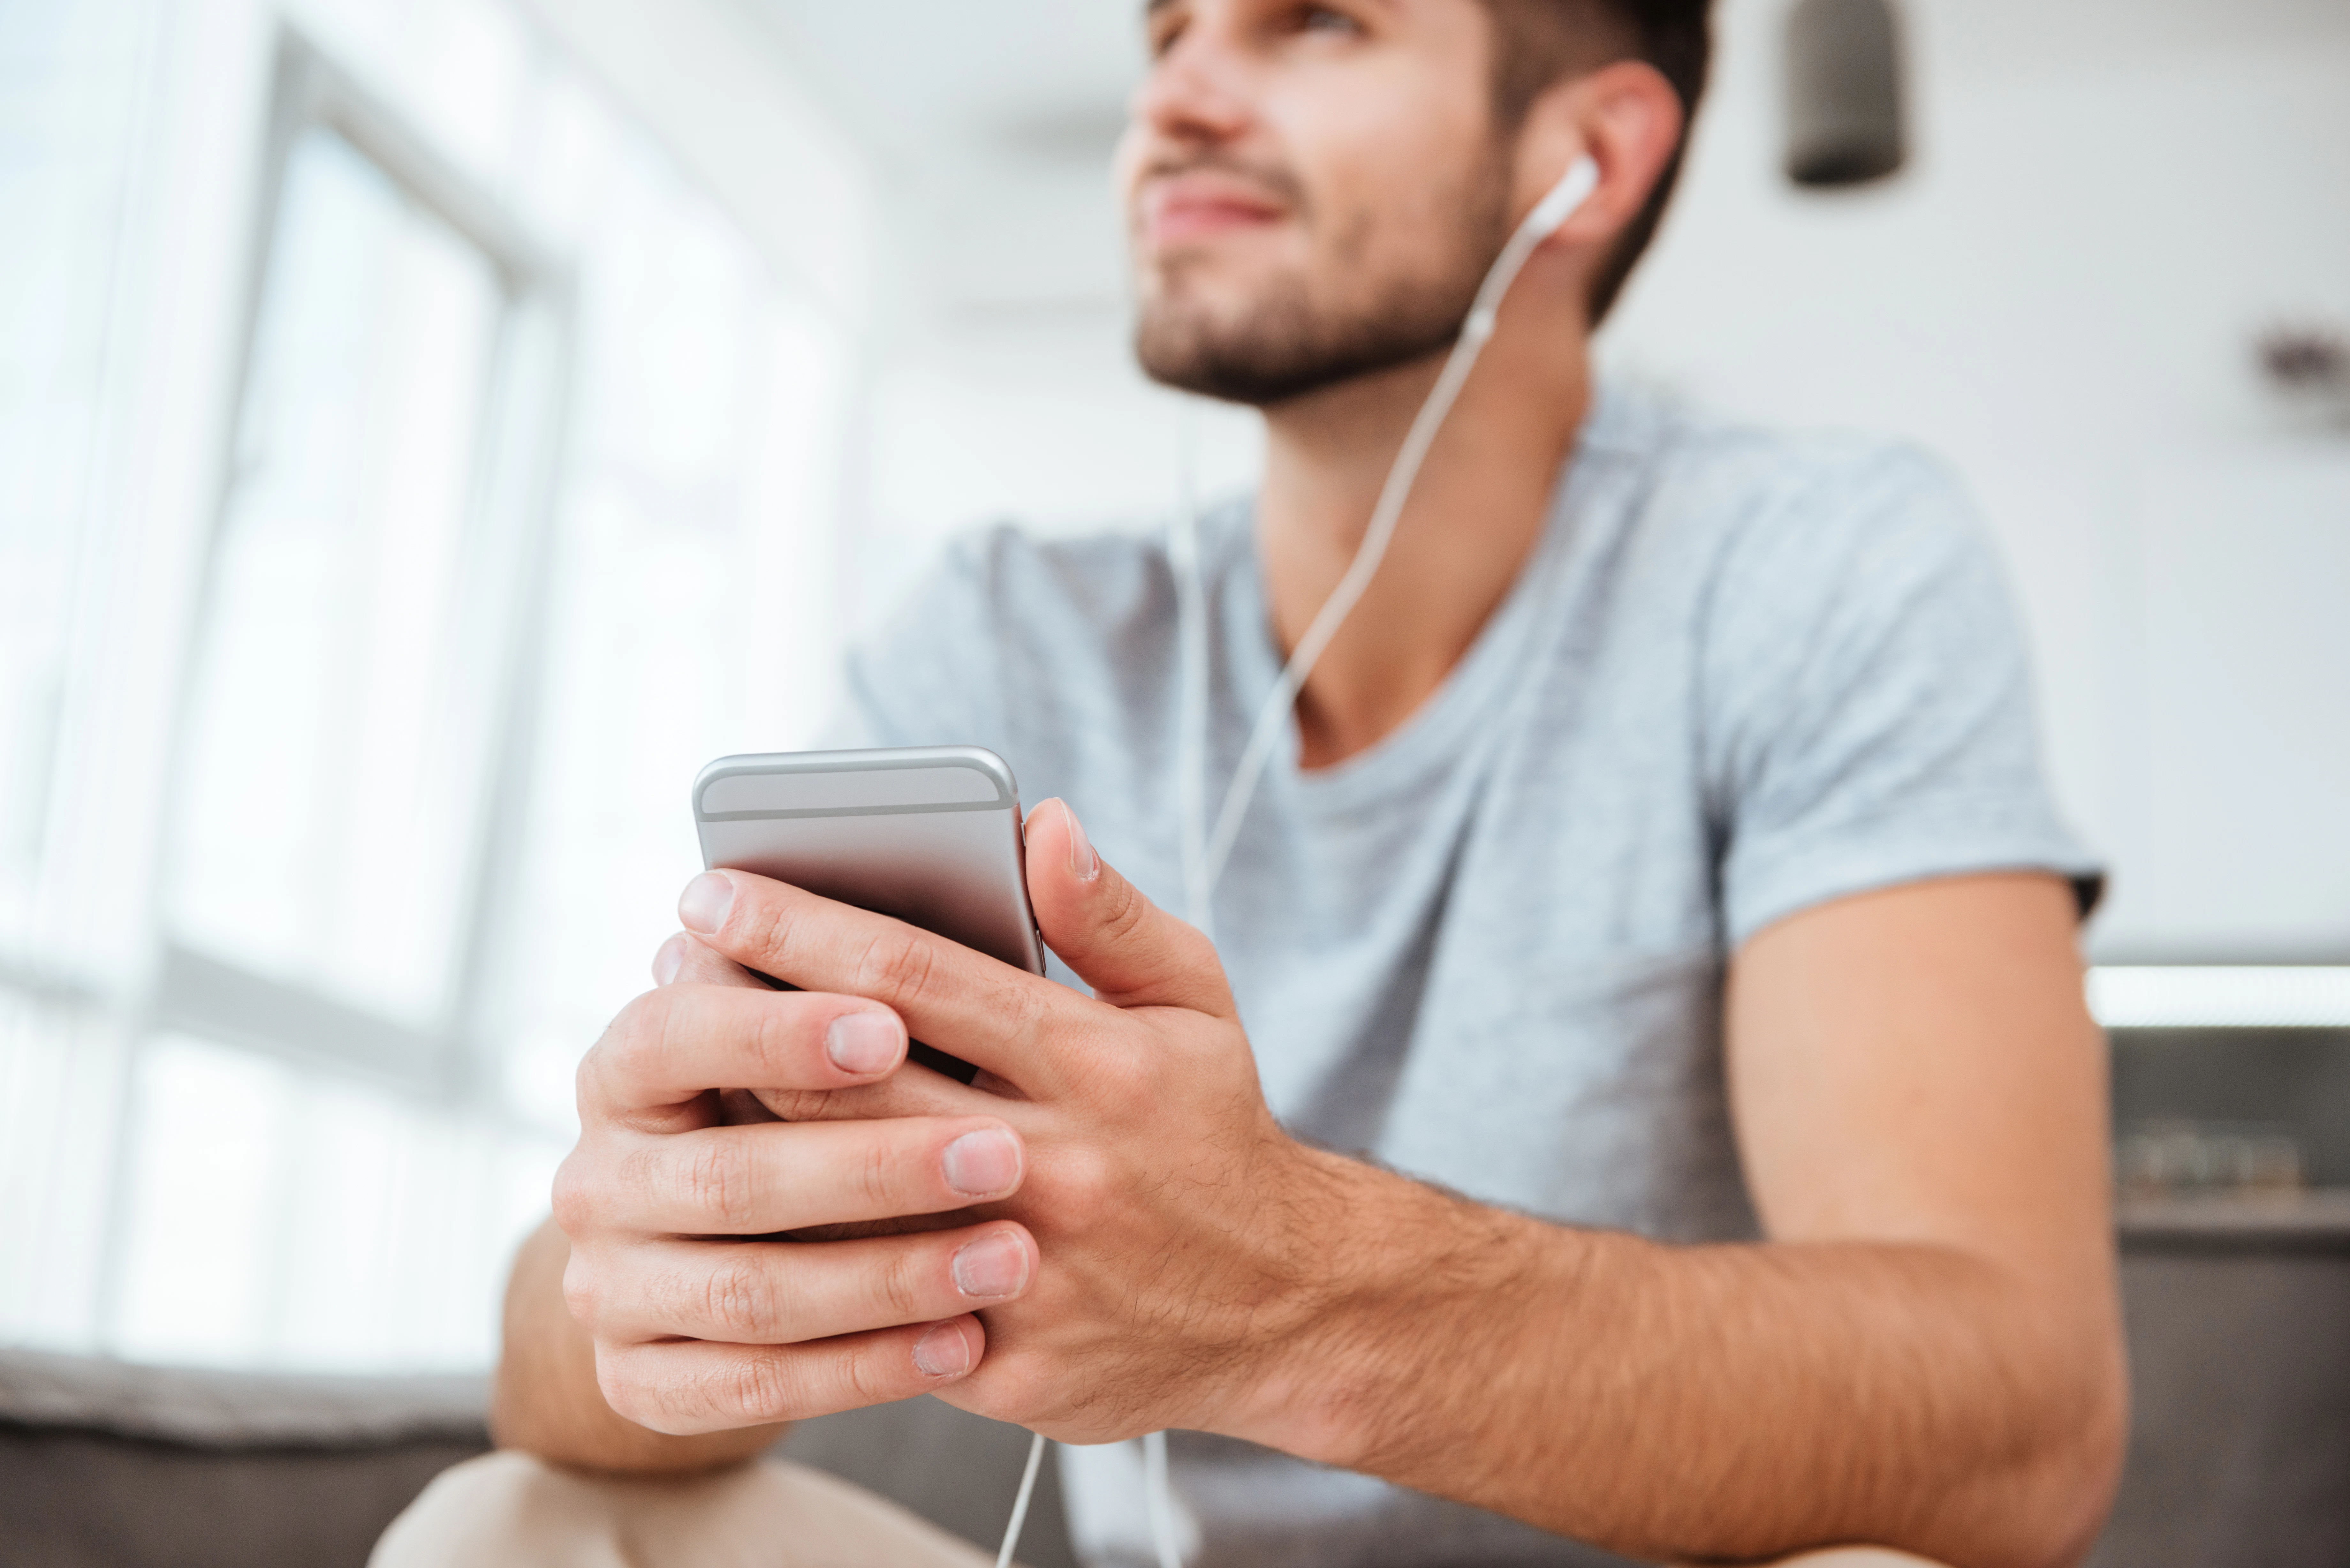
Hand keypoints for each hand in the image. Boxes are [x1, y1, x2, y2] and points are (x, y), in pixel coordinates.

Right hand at [551, 932, 1046, 1433]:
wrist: (745, 1245)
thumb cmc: (841, 1098)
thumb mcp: (878, 1016)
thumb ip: (950, 938)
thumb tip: (1051, 827)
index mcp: (632, 1060)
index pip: (677, 1030)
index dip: (776, 1030)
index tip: (888, 1022)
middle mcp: (600, 1172)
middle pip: (731, 1174)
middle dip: (871, 1167)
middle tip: (1001, 1153)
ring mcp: (608, 1284)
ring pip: (752, 1291)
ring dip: (887, 1277)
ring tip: (1011, 1256)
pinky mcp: (641, 1379)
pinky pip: (752, 1388)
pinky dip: (863, 1371)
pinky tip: (964, 1343)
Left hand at [670, 798, 1347, 1445]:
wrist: (1288, 1309)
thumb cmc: (1217, 1134)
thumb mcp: (1196, 1002)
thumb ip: (1110, 916)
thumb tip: (1039, 822)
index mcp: (1096, 1063)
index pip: (914, 975)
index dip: (800, 926)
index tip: (717, 888)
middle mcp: (1056, 1163)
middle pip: (850, 1083)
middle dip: (742, 1013)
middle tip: (671, 963)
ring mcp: (1025, 1270)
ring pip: (839, 1196)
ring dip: (745, 1125)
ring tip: (684, 1066)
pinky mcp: (1005, 1362)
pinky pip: (870, 1304)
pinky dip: (798, 1246)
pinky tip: (743, 1193)